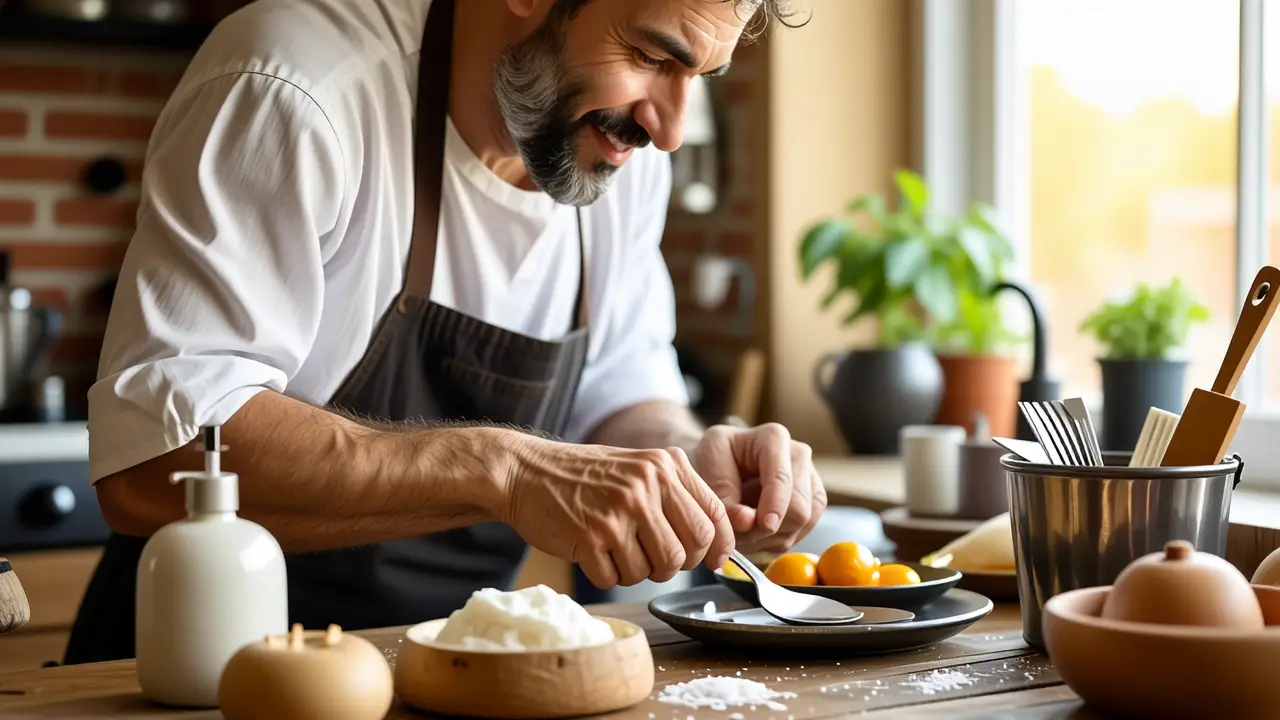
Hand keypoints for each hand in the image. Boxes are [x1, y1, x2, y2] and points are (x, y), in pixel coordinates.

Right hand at [500, 434, 734, 587]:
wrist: (524, 471)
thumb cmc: (585, 476)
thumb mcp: (639, 468)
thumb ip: (678, 495)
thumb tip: (718, 544)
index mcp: (663, 465)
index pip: (714, 515)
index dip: (720, 547)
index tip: (715, 561)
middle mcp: (645, 485)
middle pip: (688, 551)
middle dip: (675, 564)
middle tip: (653, 557)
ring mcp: (617, 512)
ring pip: (654, 570)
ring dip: (637, 571)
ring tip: (616, 549)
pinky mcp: (589, 537)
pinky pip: (616, 578)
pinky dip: (607, 574)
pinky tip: (593, 552)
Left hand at [690, 423, 825, 553]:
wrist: (716, 464)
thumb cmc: (711, 460)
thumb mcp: (706, 466)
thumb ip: (723, 494)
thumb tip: (748, 521)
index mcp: (773, 438)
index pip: (783, 478)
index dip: (775, 506)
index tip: (763, 525)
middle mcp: (798, 456)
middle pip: (799, 508)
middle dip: (767, 528)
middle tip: (737, 533)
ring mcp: (809, 480)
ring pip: (803, 524)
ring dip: (770, 537)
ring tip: (742, 531)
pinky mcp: (811, 503)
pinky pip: (801, 532)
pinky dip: (775, 540)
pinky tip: (754, 533)